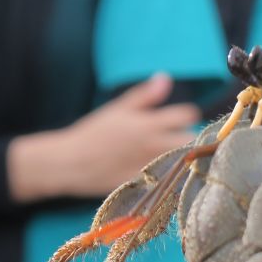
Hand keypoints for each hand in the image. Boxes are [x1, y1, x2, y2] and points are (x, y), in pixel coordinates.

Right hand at [9, 74, 198, 200]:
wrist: (71, 162)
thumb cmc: (94, 133)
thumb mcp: (118, 110)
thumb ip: (145, 96)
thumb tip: (166, 78)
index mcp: (147, 123)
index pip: (186, 115)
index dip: (188, 116)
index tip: (183, 119)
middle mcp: (152, 145)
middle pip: (190, 140)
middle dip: (189, 138)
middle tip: (181, 139)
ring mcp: (150, 166)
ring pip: (182, 160)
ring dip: (182, 157)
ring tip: (173, 156)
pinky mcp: (145, 184)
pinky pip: (169, 180)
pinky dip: (171, 175)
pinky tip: (165, 173)